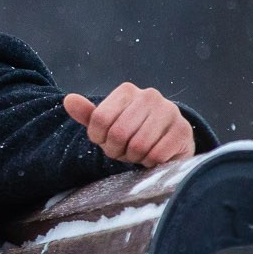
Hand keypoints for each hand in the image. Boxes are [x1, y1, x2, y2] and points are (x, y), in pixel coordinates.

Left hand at [63, 83, 194, 167]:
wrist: (168, 143)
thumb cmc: (132, 134)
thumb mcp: (107, 125)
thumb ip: (88, 115)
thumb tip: (68, 100)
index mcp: (127, 91)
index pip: (99, 120)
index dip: (100, 139)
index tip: (108, 141)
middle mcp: (149, 95)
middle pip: (118, 134)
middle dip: (117, 150)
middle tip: (125, 151)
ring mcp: (170, 111)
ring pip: (138, 145)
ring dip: (135, 157)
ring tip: (140, 152)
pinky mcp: (183, 130)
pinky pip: (156, 155)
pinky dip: (151, 162)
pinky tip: (155, 156)